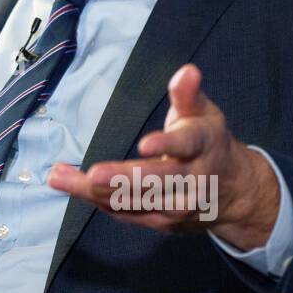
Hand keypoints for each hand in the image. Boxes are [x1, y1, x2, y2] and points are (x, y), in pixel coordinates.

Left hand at [47, 63, 279, 249]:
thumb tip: (187, 70)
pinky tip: (73, 187)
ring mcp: (177, 206)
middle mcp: (192, 180)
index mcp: (203, 146)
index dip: (166, 144)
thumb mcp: (204, 114)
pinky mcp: (161, 222)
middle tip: (91, 173)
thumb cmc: (208, 144)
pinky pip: (126, 213)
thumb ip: (187, 94)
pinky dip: (97, 200)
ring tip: (60, 177)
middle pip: (155, 181)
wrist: (232, 192)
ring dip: (94, 191)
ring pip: (133, 200)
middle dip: (121, 178)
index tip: (145, 144)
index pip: (186, 144)